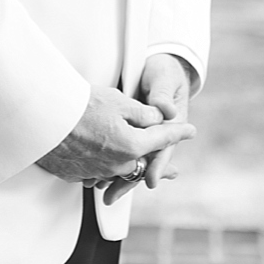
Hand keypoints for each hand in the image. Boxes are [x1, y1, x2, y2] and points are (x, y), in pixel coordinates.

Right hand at [36, 84, 194, 186]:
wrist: (44, 119)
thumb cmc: (80, 106)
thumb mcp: (119, 101)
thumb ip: (143, 113)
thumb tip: (158, 117)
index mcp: (132, 146)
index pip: (162, 138)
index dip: (178, 132)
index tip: (190, 131)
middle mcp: (117, 165)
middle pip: (142, 161)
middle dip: (156, 161)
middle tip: (174, 171)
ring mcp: (97, 172)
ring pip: (121, 170)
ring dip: (132, 167)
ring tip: (147, 173)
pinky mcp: (79, 174)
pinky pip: (100, 173)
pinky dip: (108, 169)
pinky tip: (108, 166)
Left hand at [100, 54, 193, 205]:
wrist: (161, 68)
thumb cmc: (165, 72)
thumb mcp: (164, 78)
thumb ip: (163, 94)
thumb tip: (167, 110)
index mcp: (170, 125)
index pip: (162, 150)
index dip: (156, 166)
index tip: (149, 179)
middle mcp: (156, 134)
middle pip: (142, 163)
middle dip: (128, 180)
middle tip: (111, 195)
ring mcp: (142, 134)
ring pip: (129, 161)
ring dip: (115, 176)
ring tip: (97, 187)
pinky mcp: (130, 132)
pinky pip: (119, 151)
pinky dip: (107, 163)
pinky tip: (94, 171)